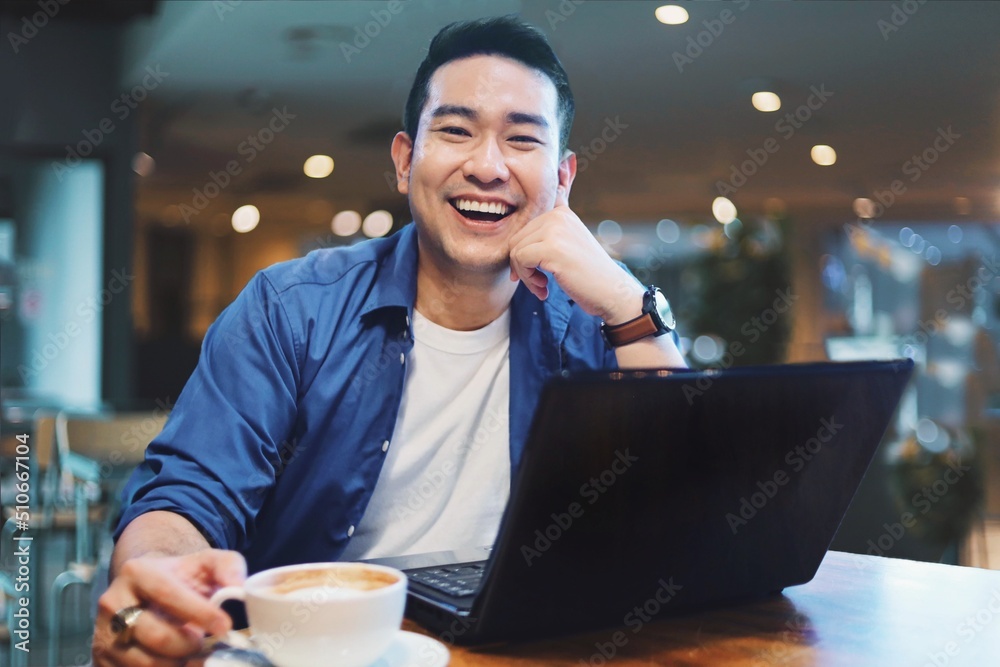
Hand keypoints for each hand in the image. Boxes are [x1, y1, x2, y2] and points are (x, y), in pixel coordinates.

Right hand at [92, 550, 245, 665]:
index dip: (199, 613)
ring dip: (178, 665)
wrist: (147, 589)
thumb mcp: (206, 563)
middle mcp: (113, 602)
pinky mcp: (101, 659)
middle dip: (189, 645)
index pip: (168, 595)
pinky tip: (177, 663)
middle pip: (156, 635)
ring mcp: (104, 633)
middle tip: (205, 643)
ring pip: (145, 663)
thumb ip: (228, 566)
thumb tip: (239, 586)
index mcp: (137, 572)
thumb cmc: (181, 577)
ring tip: (192, 654)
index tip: (225, 626)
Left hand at [507, 190, 643, 322]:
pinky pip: (520, 260)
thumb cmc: (589, 274)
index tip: (536, 272)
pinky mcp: (551, 247)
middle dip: (522, 266)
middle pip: (516, 240)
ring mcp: (555, 229)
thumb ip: (552, 226)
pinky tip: (545, 288)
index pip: (523, 231)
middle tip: (539, 283)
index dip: (524, 255)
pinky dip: (528, 279)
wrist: (611, 292)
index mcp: (561, 212)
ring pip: (515, 251)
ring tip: (542, 286)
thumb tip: (540, 199)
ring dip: (525, 275)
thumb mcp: (569, 243)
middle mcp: (557, 215)